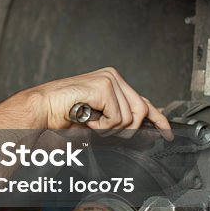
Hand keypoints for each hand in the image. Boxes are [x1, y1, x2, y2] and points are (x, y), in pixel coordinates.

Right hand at [28, 67, 172, 137]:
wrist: (42, 109)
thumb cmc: (64, 114)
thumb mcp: (99, 121)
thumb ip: (121, 121)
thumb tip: (147, 129)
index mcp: (114, 82)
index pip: (144, 100)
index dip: (159, 119)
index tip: (167, 133)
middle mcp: (114, 77)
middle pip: (141, 111)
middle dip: (127, 129)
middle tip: (105, 131)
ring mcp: (109, 80)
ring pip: (129, 118)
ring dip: (110, 129)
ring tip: (92, 122)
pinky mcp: (104, 87)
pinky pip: (117, 118)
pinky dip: (102, 126)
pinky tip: (88, 118)